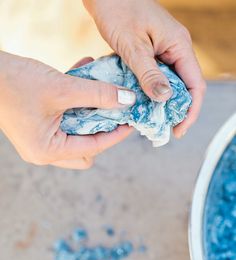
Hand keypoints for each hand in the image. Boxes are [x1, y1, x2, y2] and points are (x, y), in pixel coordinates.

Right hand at [0, 52, 134, 168]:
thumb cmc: (15, 83)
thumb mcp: (62, 88)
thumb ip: (98, 94)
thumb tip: (127, 99)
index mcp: (48, 151)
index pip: (93, 148)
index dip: (115, 135)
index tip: (131, 121)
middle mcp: (43, 152)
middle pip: (85, 151)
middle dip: (101, 131)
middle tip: (113, 113)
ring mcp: (39, 141)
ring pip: (76, 136)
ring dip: (90, 115)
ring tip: (102, 94)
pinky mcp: (37, 127)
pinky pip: (64, 122)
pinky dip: (76, 106)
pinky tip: (85, 79)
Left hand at [83, 0, 205, 136]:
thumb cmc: (118, 11)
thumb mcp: (132, 46)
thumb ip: (149, 73)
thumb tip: (166, 99)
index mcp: (179, 45)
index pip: (195, 85)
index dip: (190, 111)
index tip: (178, 131)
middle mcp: (176, 49)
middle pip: (186, 87)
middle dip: (178, 111)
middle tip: (164, 130)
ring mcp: (165, 50)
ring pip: (171, 83)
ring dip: (164, 103)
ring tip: (153, 121)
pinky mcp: (152, 52)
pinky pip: (158, 77)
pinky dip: (153, 92)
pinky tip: (143, 104)